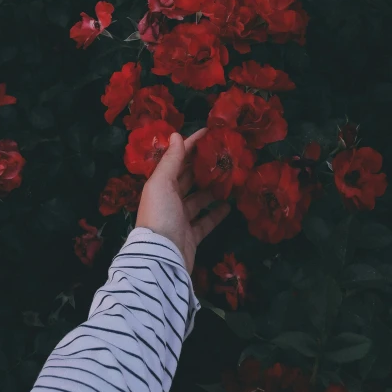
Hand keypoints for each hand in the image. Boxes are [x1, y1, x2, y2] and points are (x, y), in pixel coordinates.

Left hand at [136, 129, 229, 272]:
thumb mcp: (162, 183)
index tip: (209, 133)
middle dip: (204, 166)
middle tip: (225, 154)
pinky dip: (217, 213)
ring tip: (231, 177)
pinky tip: (230, 204)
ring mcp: (181, 218)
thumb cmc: (160, 215)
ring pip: (199, 198)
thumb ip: (171, 160)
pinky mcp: (192, 235)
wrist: (161, 258)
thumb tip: (176, 134)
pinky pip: (206, 221)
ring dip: (213, 188)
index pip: (177, 159)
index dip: (191, 145)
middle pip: (188, 178)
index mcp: (160, 185)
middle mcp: (170, 200)